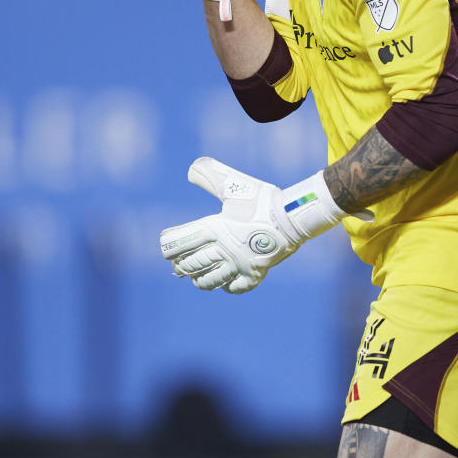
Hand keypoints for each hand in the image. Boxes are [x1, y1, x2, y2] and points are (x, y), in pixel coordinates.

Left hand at [160, 157, 355, 294]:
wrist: (294, 216)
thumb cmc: (263, 199)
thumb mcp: (235, 183)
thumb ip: (211, 176)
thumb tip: (190, 170)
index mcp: (216, 228)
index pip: (182, 241)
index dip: (169, 245)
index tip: (164, 245)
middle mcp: (224, 250)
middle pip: (193, 263)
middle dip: (181, 265)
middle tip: (176, 264)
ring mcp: (239, 265)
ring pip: (210, 280)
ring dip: (199, 280)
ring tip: (194, 278)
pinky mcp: (255, 274)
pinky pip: (235, 287)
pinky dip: (226, 287)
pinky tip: (223, 284)